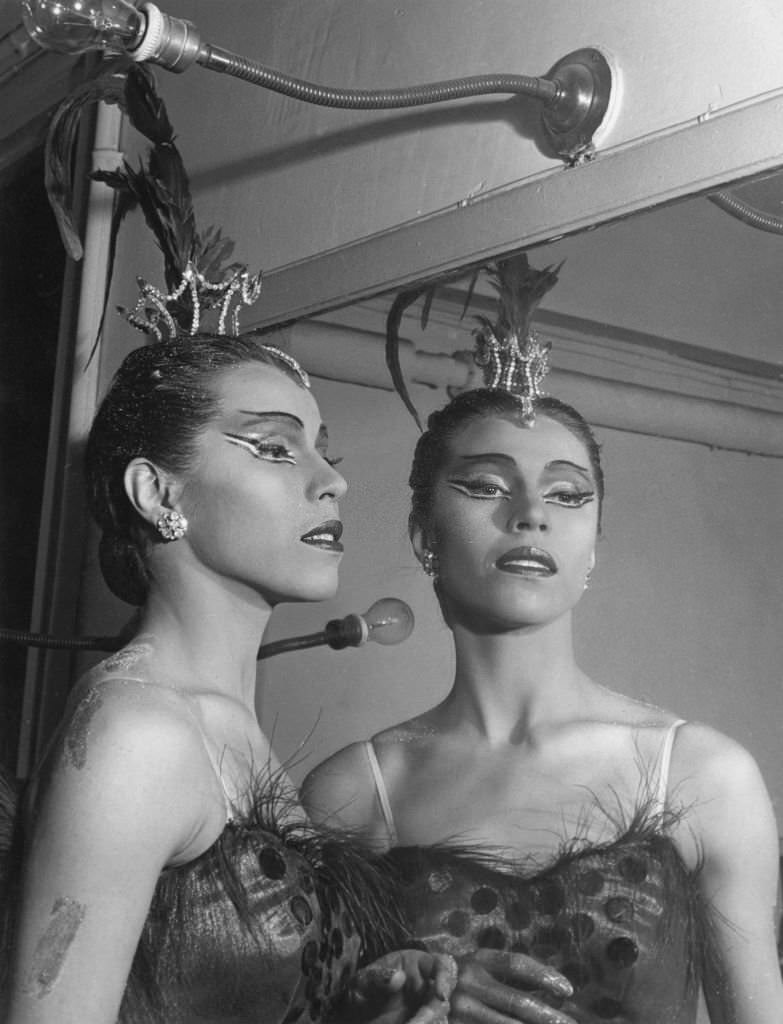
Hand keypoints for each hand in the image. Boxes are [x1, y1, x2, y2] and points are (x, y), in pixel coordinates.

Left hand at [348, 948, 458, 1023]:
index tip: (441, 996)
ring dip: (428, 1022)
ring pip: (439, 1017)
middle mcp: (426, 985)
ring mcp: (426, 1007)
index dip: (445, 977)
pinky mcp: (424, 1022)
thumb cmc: (360, 992)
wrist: (355, 1018)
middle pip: (442, 997)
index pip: (441, 964)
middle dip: (430, 1014)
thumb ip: (377, 978)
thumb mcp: (361, 982)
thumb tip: (399, 977)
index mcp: (417, 964)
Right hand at [450, 950, 576, 1023]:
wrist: (414, 987)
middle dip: (548, 1016)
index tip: (568, 989)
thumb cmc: (458, 976)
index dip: (544, 975)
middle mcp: (470, 983)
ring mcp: (462, 1010)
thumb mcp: (478, 965)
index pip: (516, 964)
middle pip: (517, 1002)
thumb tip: (553, 989)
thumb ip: (507, 974)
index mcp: (477, 960)